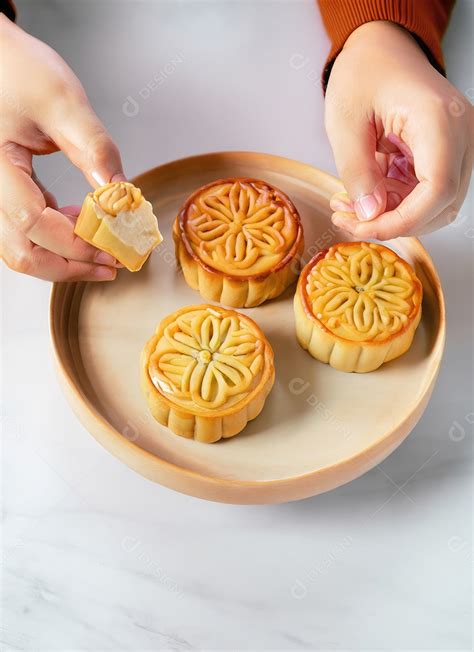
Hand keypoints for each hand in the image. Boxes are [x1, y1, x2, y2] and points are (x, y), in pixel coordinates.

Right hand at [0, 15, 124, 280]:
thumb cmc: (16, 70)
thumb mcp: (62, 101)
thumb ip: (94, 149)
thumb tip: (124, 197)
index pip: (33, 223)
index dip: (77, 243)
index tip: (115, 247)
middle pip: (21, 253)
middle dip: (70, 266)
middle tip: (112, 264)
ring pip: (20, 250)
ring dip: (63, 258)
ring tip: (103, 250)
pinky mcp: (3, 195)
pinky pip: (25, 232)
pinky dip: (56, 239)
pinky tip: (84, 227)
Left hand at [325, 20, 471, 239]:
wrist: (380, 49)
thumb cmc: (364, 73)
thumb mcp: (345, 122)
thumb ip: (357, 172)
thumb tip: (370, 216)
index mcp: (439, 119)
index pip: (438, 189)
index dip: (402, 221)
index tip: (363, 227)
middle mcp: (460, 134)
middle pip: (441, 205)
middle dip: (392, 222)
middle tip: (345, 218)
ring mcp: (458, 145)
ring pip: (435, 205)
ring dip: (392, 215)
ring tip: (348, 205)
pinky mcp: (446, 154)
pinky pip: (427, 193)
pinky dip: (396, 201)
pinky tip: (365, 193)